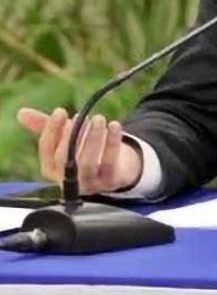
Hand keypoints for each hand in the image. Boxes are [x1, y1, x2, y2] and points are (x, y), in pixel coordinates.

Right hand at [16, 107, 141, 195]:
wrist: (117, 168)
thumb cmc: (85, 150)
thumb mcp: (65, 137)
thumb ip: (45, 125)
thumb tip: (21, 113)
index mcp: (51, 169)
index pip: (46, 150)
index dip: (52, 130)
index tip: (60, 111)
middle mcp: (67, 179)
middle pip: (65, 158)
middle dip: (71, 135)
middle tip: (81, 116)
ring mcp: (89, 183)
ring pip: (87, 163)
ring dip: (92, 138)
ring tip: (98, 118)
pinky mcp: (110, 182)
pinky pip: (110, 163)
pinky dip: (112, 143)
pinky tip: (114, 125)